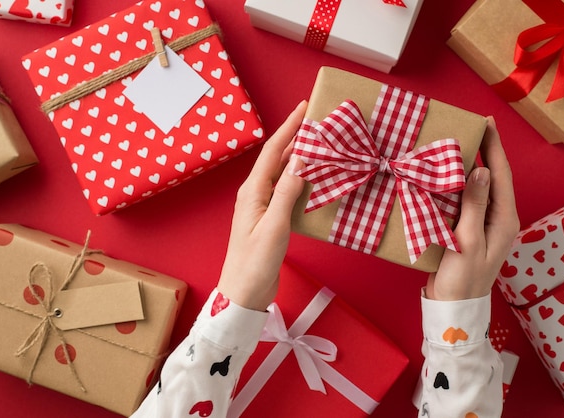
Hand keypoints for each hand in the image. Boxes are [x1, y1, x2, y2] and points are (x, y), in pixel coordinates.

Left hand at [217, 101, 306, 310]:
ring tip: (319, 143)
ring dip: (299, 157)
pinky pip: (287, 190)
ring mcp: (263, 206)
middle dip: (295, 137)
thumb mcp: (274, 226)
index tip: (304, 108)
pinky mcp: (271, 219)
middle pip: (277, 158)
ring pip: (283, 174)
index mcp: (253, 191)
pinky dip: (301, 179)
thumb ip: (286, 192)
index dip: (289, 127)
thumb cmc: (255, 263)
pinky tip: (314, 178)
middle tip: (317, 121)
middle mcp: (256, 194)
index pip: (273, 151)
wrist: (244, 293)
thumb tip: (300, 160)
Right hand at [425, 117, 519, 300]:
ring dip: (469, 165)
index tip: (487, 122)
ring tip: (455, 144)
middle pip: (493, 176)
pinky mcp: (467, 228)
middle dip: (484, 150)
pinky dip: (455, 183)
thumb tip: (481, 170)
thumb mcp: (469, 240)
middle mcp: (497, 218)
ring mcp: (482, 223)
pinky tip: (443, 175)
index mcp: (504, 219)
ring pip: (478, 186)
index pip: (501, 174)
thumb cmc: (462, 278)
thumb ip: (475, 205)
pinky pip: (465, 199)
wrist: (452, 306)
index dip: (495, 147)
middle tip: (468, 128)